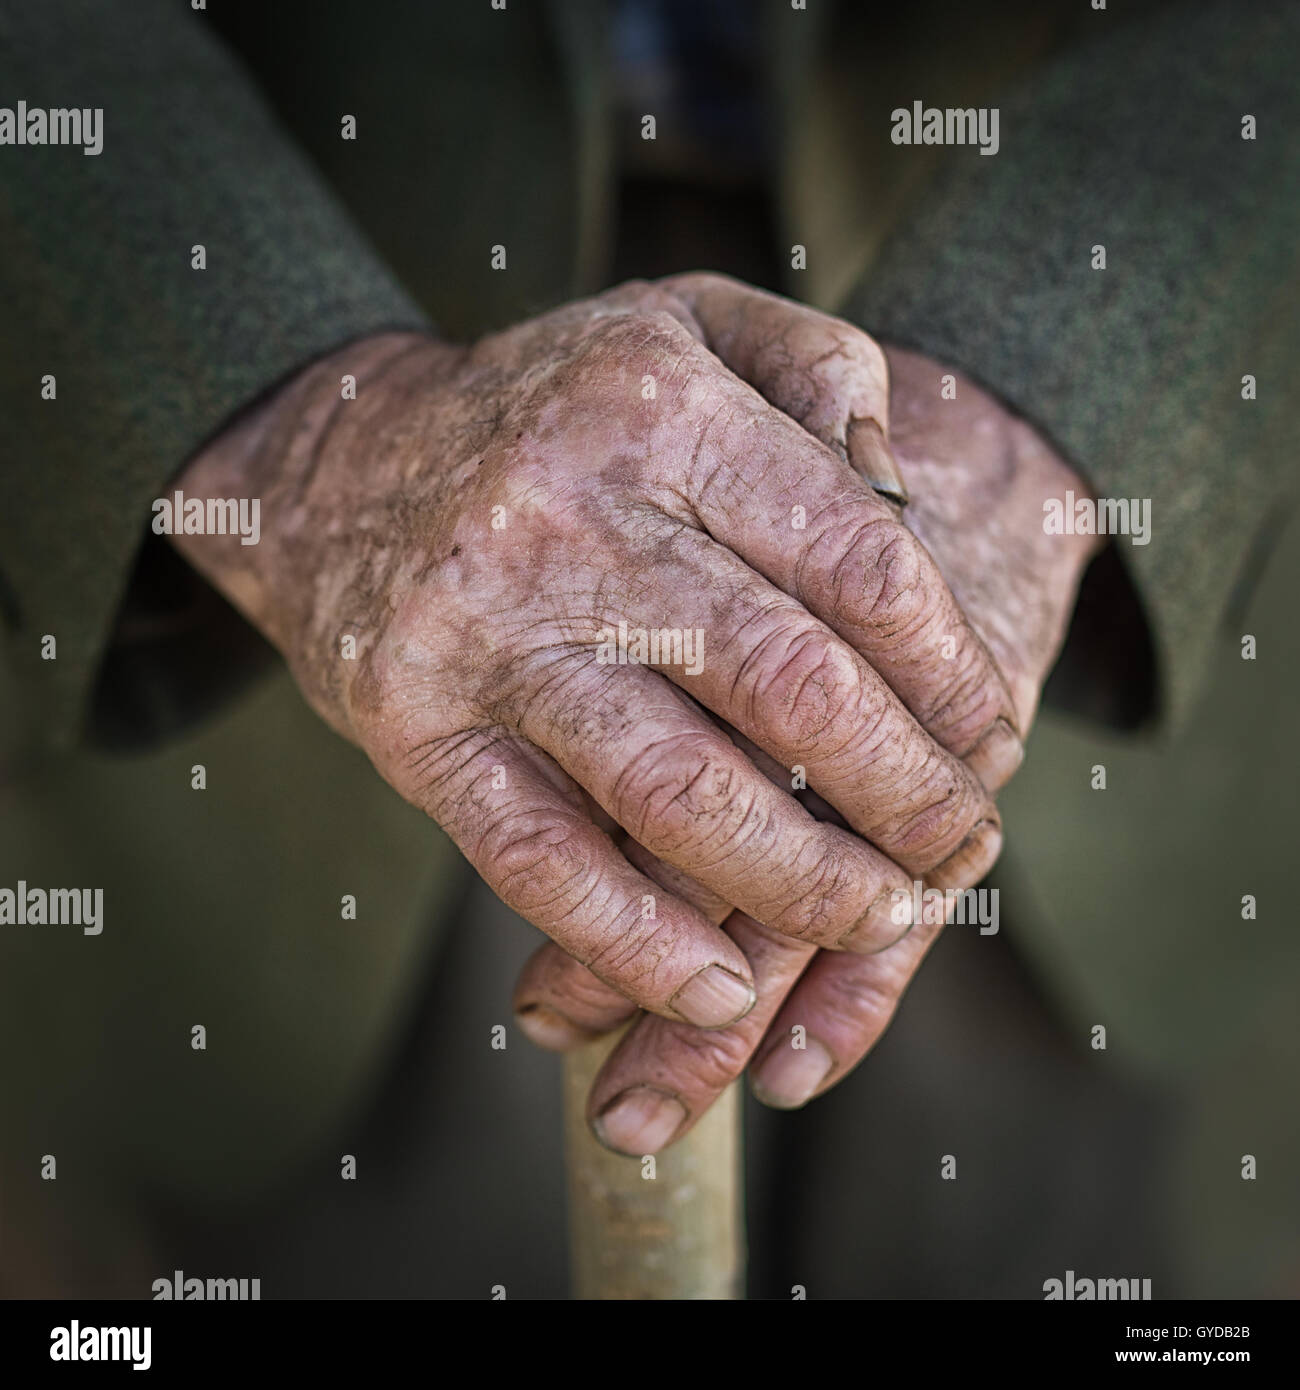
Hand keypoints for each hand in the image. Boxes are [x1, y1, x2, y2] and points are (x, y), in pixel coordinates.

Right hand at [171, 276, 1017, 1031]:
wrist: (339, 461)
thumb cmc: (556, 408)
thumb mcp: (689, 324)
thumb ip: (819, 368)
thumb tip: (905, 489)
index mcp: (664, 415)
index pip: (855, 561)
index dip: (947, 669)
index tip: (989, 737)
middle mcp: (574, 521)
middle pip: (787, 684)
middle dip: (904, 790)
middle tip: (962, 848)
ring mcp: (489, 634)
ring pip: (674, 790)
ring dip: (799, 883)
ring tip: (878, 917)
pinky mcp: (417, 731)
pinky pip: (536, 857)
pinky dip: (632, 942)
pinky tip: (714, 990)